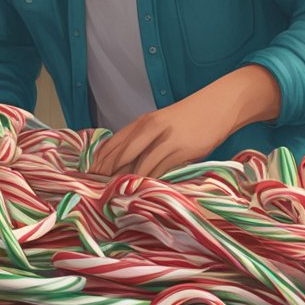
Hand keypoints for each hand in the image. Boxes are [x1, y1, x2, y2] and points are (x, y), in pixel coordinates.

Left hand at [89, 65, 281, 179]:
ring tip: (116, 197)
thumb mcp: (161, 124)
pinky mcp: (181, 150)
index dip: (99, 161)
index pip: (113, 143)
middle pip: (121, 156)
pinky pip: (161, 171)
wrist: (217, 107)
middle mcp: (150, 129)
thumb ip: (142, 140)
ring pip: (140, 166)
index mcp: (142, 122)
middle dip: (107, 175)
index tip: (88, 176)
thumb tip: (123, 164)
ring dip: (128, 182)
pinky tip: (143, 191)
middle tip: (96, 191)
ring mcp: (166, 140)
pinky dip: (150, 182)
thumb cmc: (187, 119)